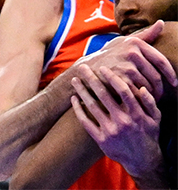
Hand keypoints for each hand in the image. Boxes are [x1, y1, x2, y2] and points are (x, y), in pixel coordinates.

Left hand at [71, 63, 164, 179]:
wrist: (142, 160)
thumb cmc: (148, 134)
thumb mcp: (155, 119)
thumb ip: (150, 102)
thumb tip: (141, 87)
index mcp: (137, 114)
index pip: (123, 91)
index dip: (112, 77)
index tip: (102, 67)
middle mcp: (124, 122)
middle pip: (103, 95)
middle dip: (91, 78)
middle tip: (82, 67)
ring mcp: (111, 131)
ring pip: (92, 106)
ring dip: (81, 91)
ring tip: (74, 80)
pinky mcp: (101, 140)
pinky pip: (85, 121)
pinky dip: (78, 108)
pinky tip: (73, 98)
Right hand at [72, 22, 174, 94]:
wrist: (86, 69)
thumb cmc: (109, 55)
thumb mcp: (124, 42)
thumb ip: (146, 34)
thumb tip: (162, 23)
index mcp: (135, 43)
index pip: (161, 61)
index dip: (170, 74)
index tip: (174, 82)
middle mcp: (132, 52)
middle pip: (156, 76)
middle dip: (160, 89)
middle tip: (159, 95)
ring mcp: (126, 66)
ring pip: (149, 86)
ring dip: (152, 95)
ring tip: (149, 99)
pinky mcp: (121, 80)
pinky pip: (139, 93)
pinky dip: (141, 99)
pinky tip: (140, 101)